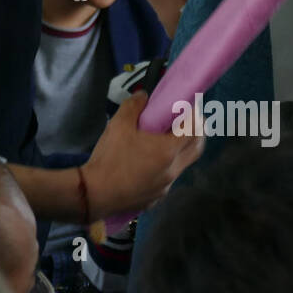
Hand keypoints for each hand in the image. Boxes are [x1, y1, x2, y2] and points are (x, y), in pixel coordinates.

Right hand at [81, 91, 203, 219]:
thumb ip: (133, 106)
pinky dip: (167, 165)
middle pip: (197, 148)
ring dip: (182, 149)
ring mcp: (166, 186)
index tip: (191, 106)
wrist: (95, 194)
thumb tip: (143, 95)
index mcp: (168, 150)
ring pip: (183, 164)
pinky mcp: (156, 197)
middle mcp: (173, 169)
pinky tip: (150, 161)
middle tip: (188, 120)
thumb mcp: (118, 125)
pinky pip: (169, 177)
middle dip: (197, 131)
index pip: (195, 130)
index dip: (196, 115)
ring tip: (167, 139)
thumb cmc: (110, 158)